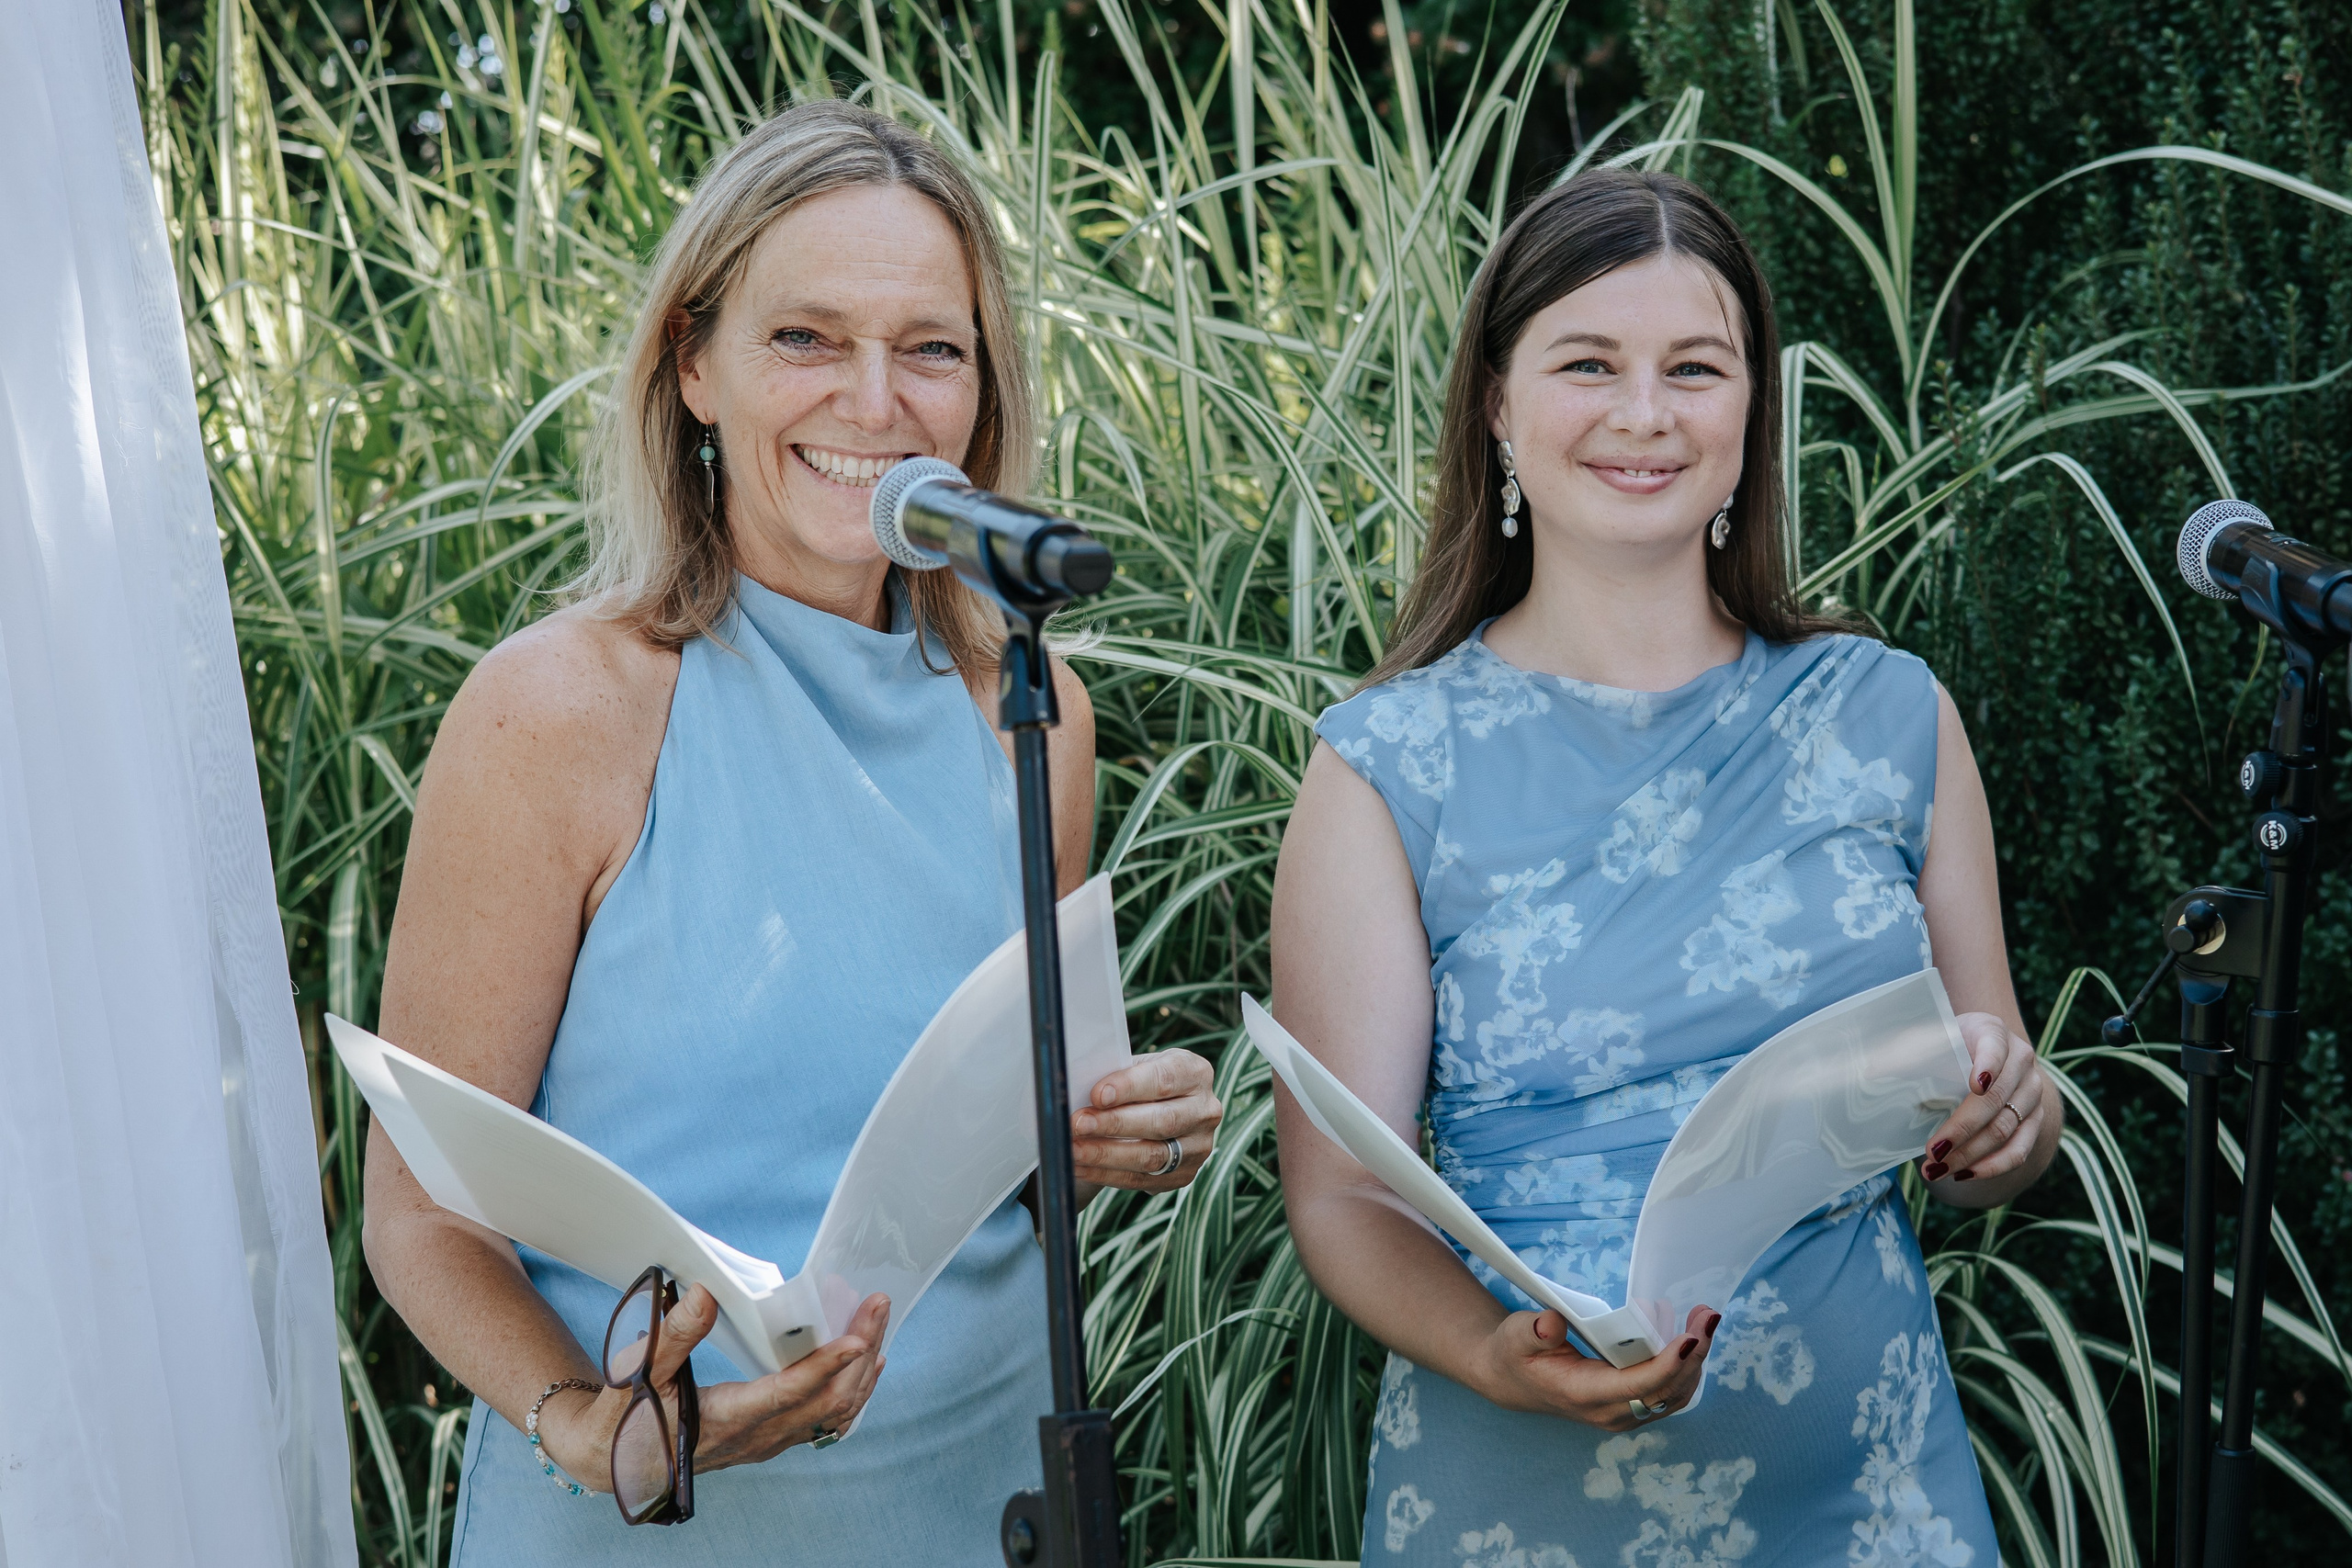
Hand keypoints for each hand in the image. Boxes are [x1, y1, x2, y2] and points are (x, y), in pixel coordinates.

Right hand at [543, 1286, 888, 1486]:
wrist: (617, 1459)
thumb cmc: (626, 1415)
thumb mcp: (639, 1372)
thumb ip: (673, 1335)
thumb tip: (706, 1293)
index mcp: (729, 1419)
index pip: (791, 1393)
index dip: (828, 1364)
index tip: (859, 1336)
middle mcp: (759, 1436)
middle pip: (829, 1399)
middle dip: (861, 1351)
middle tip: (878, 1304)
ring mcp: (769, 1441)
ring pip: (835, 1413)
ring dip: (863, 1369)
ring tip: (878, 1321)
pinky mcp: (771, 1439)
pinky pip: (826, 1421)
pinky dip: (853, 1390)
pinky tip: (867, 1363)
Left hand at [1071, 1048, 1221, 1191]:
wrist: (1153, 1110)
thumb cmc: (1138, 1083)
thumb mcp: (1133, 1068)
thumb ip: (1113, 1075)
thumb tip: (1076, 1088)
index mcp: (1195, 1073)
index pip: (1164, 1079)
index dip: (1129, 1087)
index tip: (1097, 1094)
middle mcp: (1205, 1110)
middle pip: (1162, 1121)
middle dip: (1115, 1124)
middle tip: (1078, 1124)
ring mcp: (1198, 1146)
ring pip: (1152, 1156)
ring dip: (1107, 1154)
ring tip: (1074, 1149)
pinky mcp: (1183, 1175)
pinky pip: (1142, 1179)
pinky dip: (1106, 1174)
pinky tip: (1081, 1166)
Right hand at [1470, 1304, 1721, 1429]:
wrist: (1513, 1380)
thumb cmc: (1516, 1352)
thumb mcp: (1516, 1335)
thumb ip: (1535, 1331)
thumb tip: (1552, 1322)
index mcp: (1582, 1394)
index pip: (1636, 1386)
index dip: (1667, 1364)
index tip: (1690, 1338)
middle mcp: (1609, 1413)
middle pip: (1665, 1391)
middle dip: (1693, 1355)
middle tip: (1707, 1314)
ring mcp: (1623, 1415)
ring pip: (1673, 1396)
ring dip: (1695, 1360)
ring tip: (1702, 1318)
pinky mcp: (1631, 1409)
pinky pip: (1668, 1395)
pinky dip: (1685, 1367)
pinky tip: (1689, 1337)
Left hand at [1920, 1011, 2054, 1192]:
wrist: (1982, 1054)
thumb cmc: (1946, 1046)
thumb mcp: (1926, 1041)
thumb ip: (1903, 1054)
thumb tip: (1870, 1072)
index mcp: (1993, 1032)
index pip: (1995, 1047)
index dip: (1988, 1065)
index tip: (1975, 1085)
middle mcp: (2021, 1061)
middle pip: (1995, 1100)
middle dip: (1962, 1129)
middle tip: (1931, 1152)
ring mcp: (2032, 1092)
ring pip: (2006, 1129)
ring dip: (1970, 1154)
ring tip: (1936, 1170)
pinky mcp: (2035, 1119)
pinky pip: (2020, 1149)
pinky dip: (1993, 1166)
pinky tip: (1964, 1174)